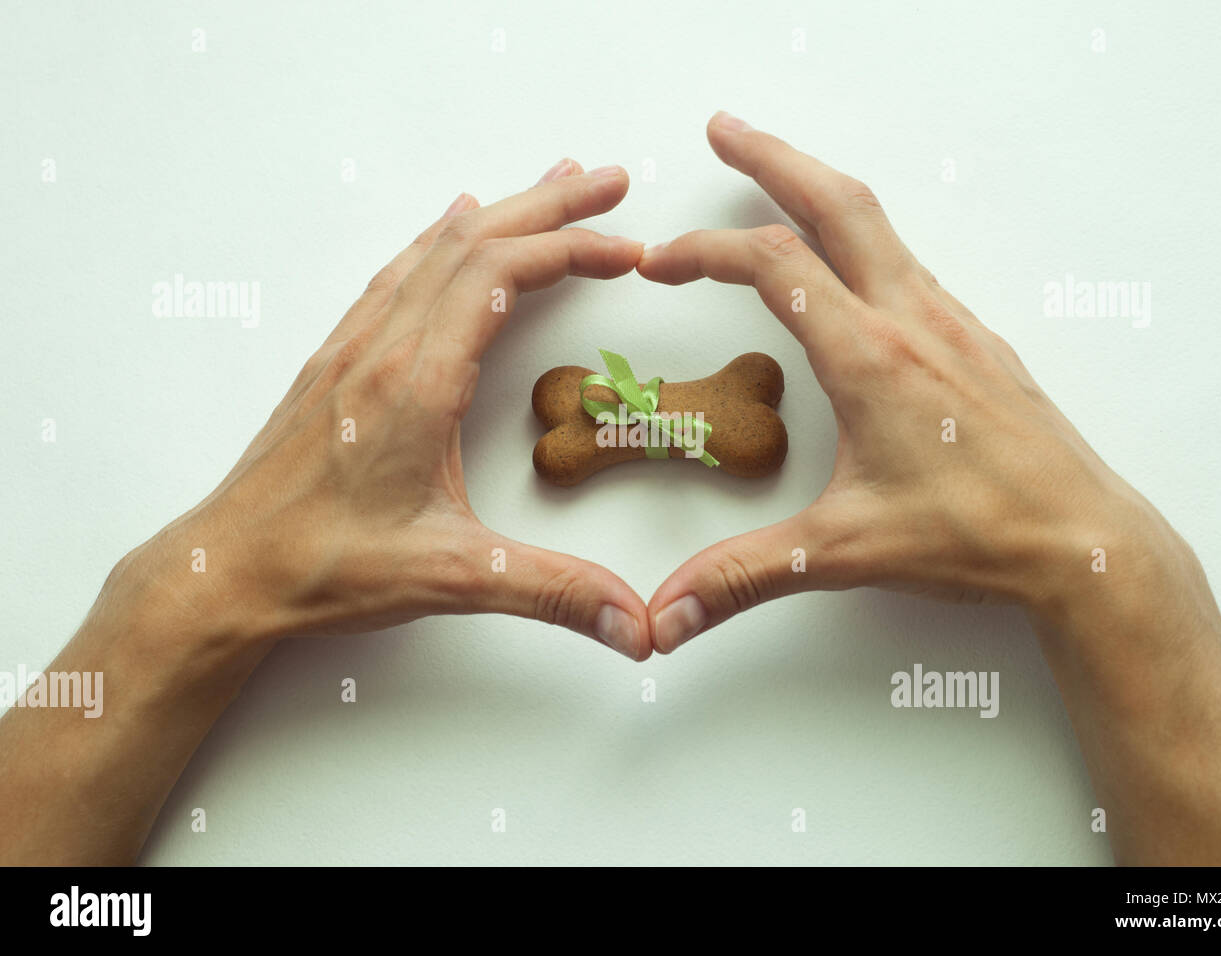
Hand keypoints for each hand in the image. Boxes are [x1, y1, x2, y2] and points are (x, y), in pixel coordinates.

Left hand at [119, 159, 651, 659]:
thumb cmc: (321, 567)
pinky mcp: (337, 363)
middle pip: (474, 242)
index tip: (629, 249)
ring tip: (551, 184)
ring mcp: (354, 349)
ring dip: (500, 212)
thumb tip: (640, 624)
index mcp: (415, 381)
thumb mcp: (452, 578)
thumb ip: (554, 593)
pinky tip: (449, 227)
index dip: (573, 249)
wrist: (222, 574)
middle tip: (611, 181)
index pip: (501, 276)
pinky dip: (440, 239)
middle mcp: (381, 348)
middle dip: (551, 205)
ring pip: (433, 250)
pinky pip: (396, 275)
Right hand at [638, 112, 1171, 652]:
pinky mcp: (977, 343)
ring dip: (819, 191)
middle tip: (723, 129)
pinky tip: (854, 267)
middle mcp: (913, 322)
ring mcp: (952, 325)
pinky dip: (864, 240)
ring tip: (780, 182)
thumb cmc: (979, 535)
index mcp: (871, 356)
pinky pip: (911, 265)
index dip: (703, 252)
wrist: (1086, 543)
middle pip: (836, 202)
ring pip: (879, 226)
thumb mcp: (842, 551)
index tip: (658, 263)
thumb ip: (742, 577)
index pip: (771, 266)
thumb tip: (664, 614)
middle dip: (771, 156)